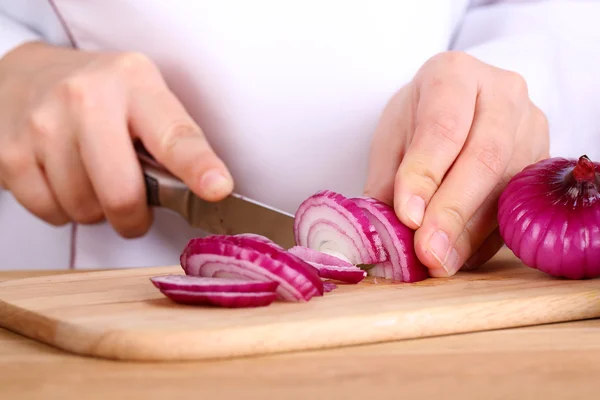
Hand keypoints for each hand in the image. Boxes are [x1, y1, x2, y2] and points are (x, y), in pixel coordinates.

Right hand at [0, 42, 232, 236]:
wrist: (27, 74)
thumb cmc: (100, 96)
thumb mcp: (145, 99)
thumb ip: (174, 142)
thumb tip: (209, 191)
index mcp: (135, 83)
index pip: (174, 134)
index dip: (198, 167)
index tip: (217, 188)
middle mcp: (86, 98)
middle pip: (122, 193)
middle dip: (134, 218)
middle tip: (134, 210)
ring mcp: (43, 124)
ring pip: (84, 209)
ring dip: (96, 211)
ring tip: (93, 180)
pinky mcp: (10, 152)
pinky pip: (49, 212)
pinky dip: (62, 210)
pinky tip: (64, 181)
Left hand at [364, 51, 548, 276]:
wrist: (458, 102)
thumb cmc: (419, 117)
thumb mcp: (392, 137)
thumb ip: (387, 180)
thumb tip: (386, 231)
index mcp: (454, 74)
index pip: (442, 127)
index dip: (425, 175)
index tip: (407, 215)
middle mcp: (502, 93)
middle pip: (484, 157)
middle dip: (452, 211)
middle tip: (427, 251)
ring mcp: (531, 126)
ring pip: (505, 186)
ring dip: (470, 232)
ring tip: (439, 261)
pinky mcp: (542, 160)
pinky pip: (517, 205)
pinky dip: (486, 236)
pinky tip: (460, 254)